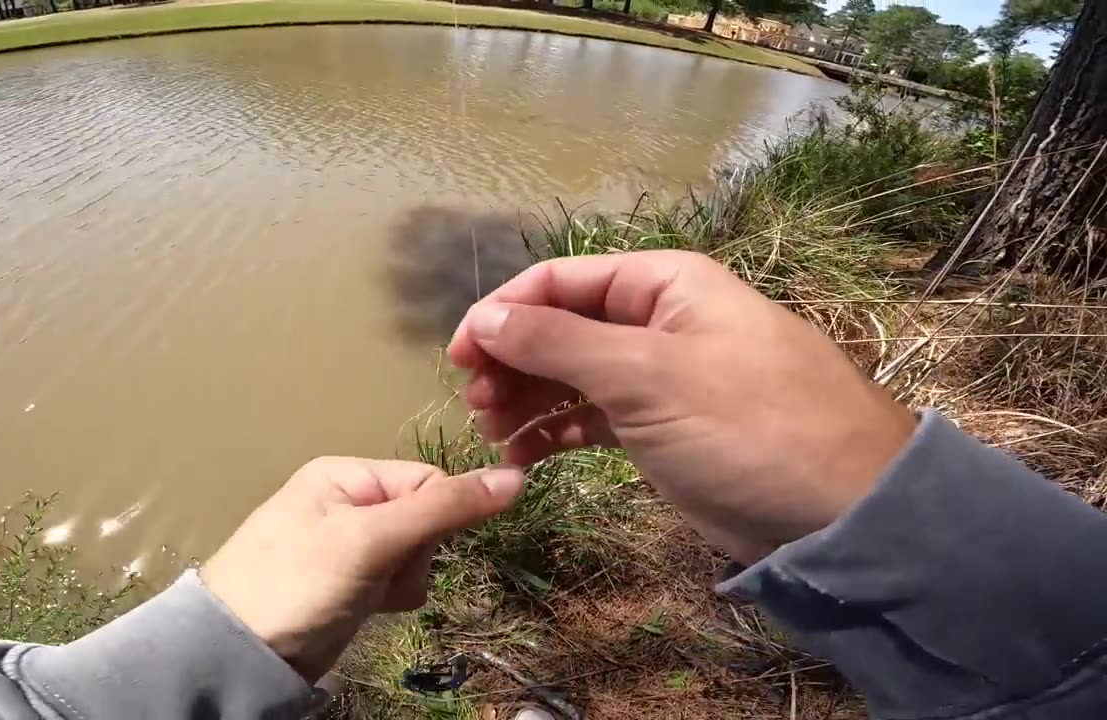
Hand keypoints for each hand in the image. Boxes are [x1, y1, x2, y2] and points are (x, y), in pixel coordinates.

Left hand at [200, 458, 523, 682]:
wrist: (240, 655)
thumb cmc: (299, 583)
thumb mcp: (372, 539)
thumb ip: (444, 508)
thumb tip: (517, 476)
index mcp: (346, 474)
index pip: (427, 481)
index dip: (437, 516)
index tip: (412, 548)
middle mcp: (348, 502)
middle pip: (425, 518)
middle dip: (416, 554)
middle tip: (381, 572)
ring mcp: (349, 545)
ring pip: (415, 554)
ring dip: (404, 579)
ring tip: (368, 594)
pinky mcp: (350, 583)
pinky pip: (396, 579)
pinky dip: (392, 596)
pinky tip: (368, 608)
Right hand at [448, 251, 914, 563]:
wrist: (840, 510)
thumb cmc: (744, 423)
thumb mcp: (645, 374)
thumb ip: (558, 342)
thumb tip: (486, 318)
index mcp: (662, 285)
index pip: (560, 280)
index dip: (503, 313)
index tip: (458, 358)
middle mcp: (658, 321)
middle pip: (561, 326)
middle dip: (512, 361)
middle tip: (477, 408)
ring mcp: (661, 378)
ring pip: (572, 376)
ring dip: (527, 400)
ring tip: (493, 435)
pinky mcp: (663, 430)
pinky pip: (593, 418)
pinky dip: (557, 433)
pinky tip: (523, 458)